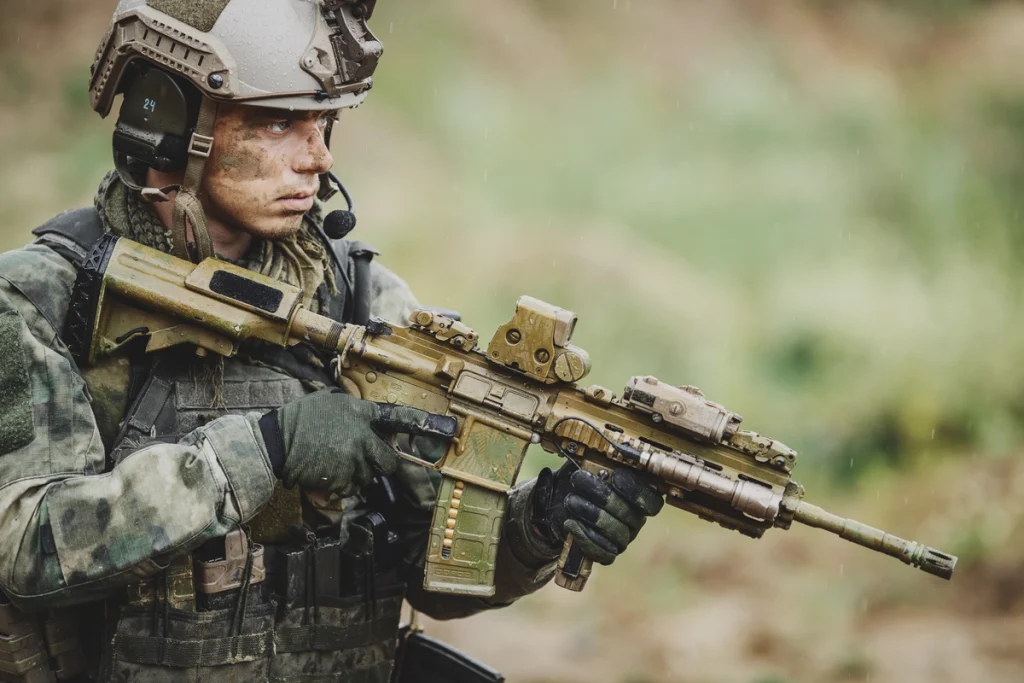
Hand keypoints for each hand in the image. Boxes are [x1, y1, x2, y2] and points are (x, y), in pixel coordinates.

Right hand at [258, 389, 456, 496]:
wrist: (275, 443)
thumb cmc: (299, 419)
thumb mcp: (329, 401)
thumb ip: (351, 408)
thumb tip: (362, 414)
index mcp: (361, 414)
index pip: (400, 418)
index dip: (427, 425)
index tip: (450, 429)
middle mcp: (363, 438)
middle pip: (388, 459)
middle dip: (380, 461)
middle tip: (360, 457)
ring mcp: (355, 461)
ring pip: (369, 474)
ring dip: (357, 472)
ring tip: (333, 461)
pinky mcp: (344, 480)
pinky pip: (352, 486)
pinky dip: (342, 483)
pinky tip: (326, 471)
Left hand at [530, 463, 663, 564]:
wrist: (560, 500)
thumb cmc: (579, 482)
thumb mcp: (587, 466)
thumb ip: (598, 461)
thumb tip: (602, 456)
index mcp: (638, 498)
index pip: (651, 501)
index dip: (636, 490)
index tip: (615, 477)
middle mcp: (635, 520)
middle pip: (630, 515)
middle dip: (602, 496)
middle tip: (578, 480)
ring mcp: (623, 539)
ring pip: (616, 533)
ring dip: (590, 515)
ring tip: (570, 501)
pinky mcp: (607, 553)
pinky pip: (603, 553)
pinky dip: (585, 538)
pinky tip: (570, 524)